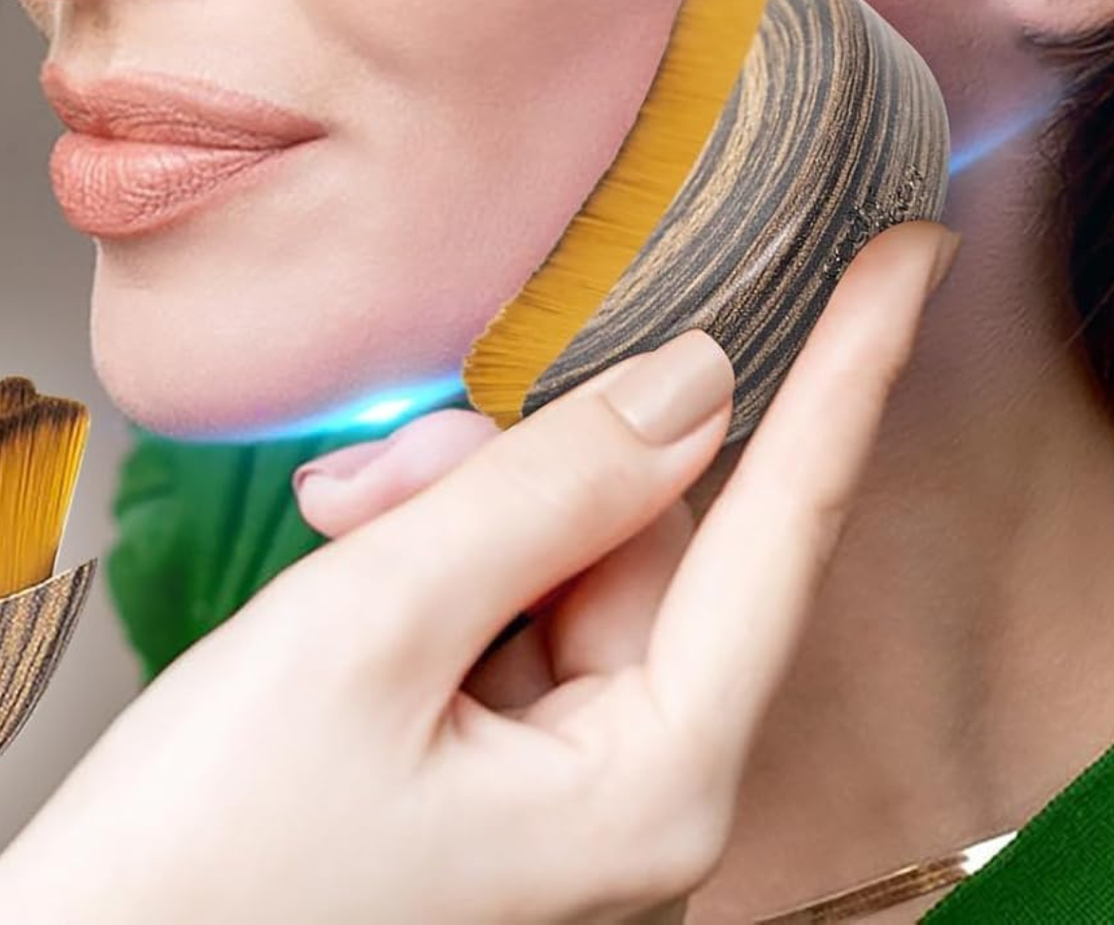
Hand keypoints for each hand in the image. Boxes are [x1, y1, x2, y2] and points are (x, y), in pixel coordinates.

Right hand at [0, 219, 959, 924]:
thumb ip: (543, 494)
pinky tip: (343, 566)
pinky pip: (504, 598)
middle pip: (633, 531)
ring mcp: (565, 780)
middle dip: (503, 467)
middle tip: (362, 491)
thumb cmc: (204, 856)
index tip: (910, 259)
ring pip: (558, 550)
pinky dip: (426, 554)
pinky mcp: (497, 758)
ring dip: (442, 511)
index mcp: (648, 788)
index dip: (848, 379)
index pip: (777, 535)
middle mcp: (634, 790)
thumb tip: (696, 385)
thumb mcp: (370, 630)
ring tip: (329, 539)